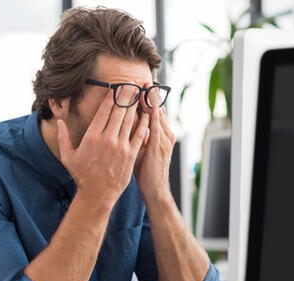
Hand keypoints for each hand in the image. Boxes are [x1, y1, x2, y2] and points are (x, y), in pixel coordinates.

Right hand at [57, 87, 149, 206]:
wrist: (97, 193)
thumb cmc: (82, 175)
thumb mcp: (68, 156)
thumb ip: (63, 137)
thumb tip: (59, 122)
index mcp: (92, 136)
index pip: (104, 111)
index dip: (111, 97)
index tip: (115, 87)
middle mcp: (107, 138)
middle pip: (119, 111)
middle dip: (126, 96)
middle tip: (131, 84)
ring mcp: (120, 146)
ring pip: (130, 120)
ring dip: (135, 105)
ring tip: (139, 94)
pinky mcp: (130, 154)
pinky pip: (139, 134)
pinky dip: (144, 123)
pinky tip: (147, 114)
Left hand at [136, 84, 175, 201]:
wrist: (155, 189)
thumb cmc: (146, 171)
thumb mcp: (143, 150)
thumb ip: (138, 136)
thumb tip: (128, 124)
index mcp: (160, 134)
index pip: (153, 111)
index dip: (147, 98)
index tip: (140, 85)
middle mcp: (164, 134)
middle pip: (156, 109)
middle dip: (150, 94)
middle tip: (143, 79)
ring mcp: (163, 139)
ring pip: (157, 115)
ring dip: (151, 100)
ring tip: (146, 86)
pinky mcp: (158, 146)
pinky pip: (155, 127)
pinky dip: (152, 115)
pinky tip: (148, 105)